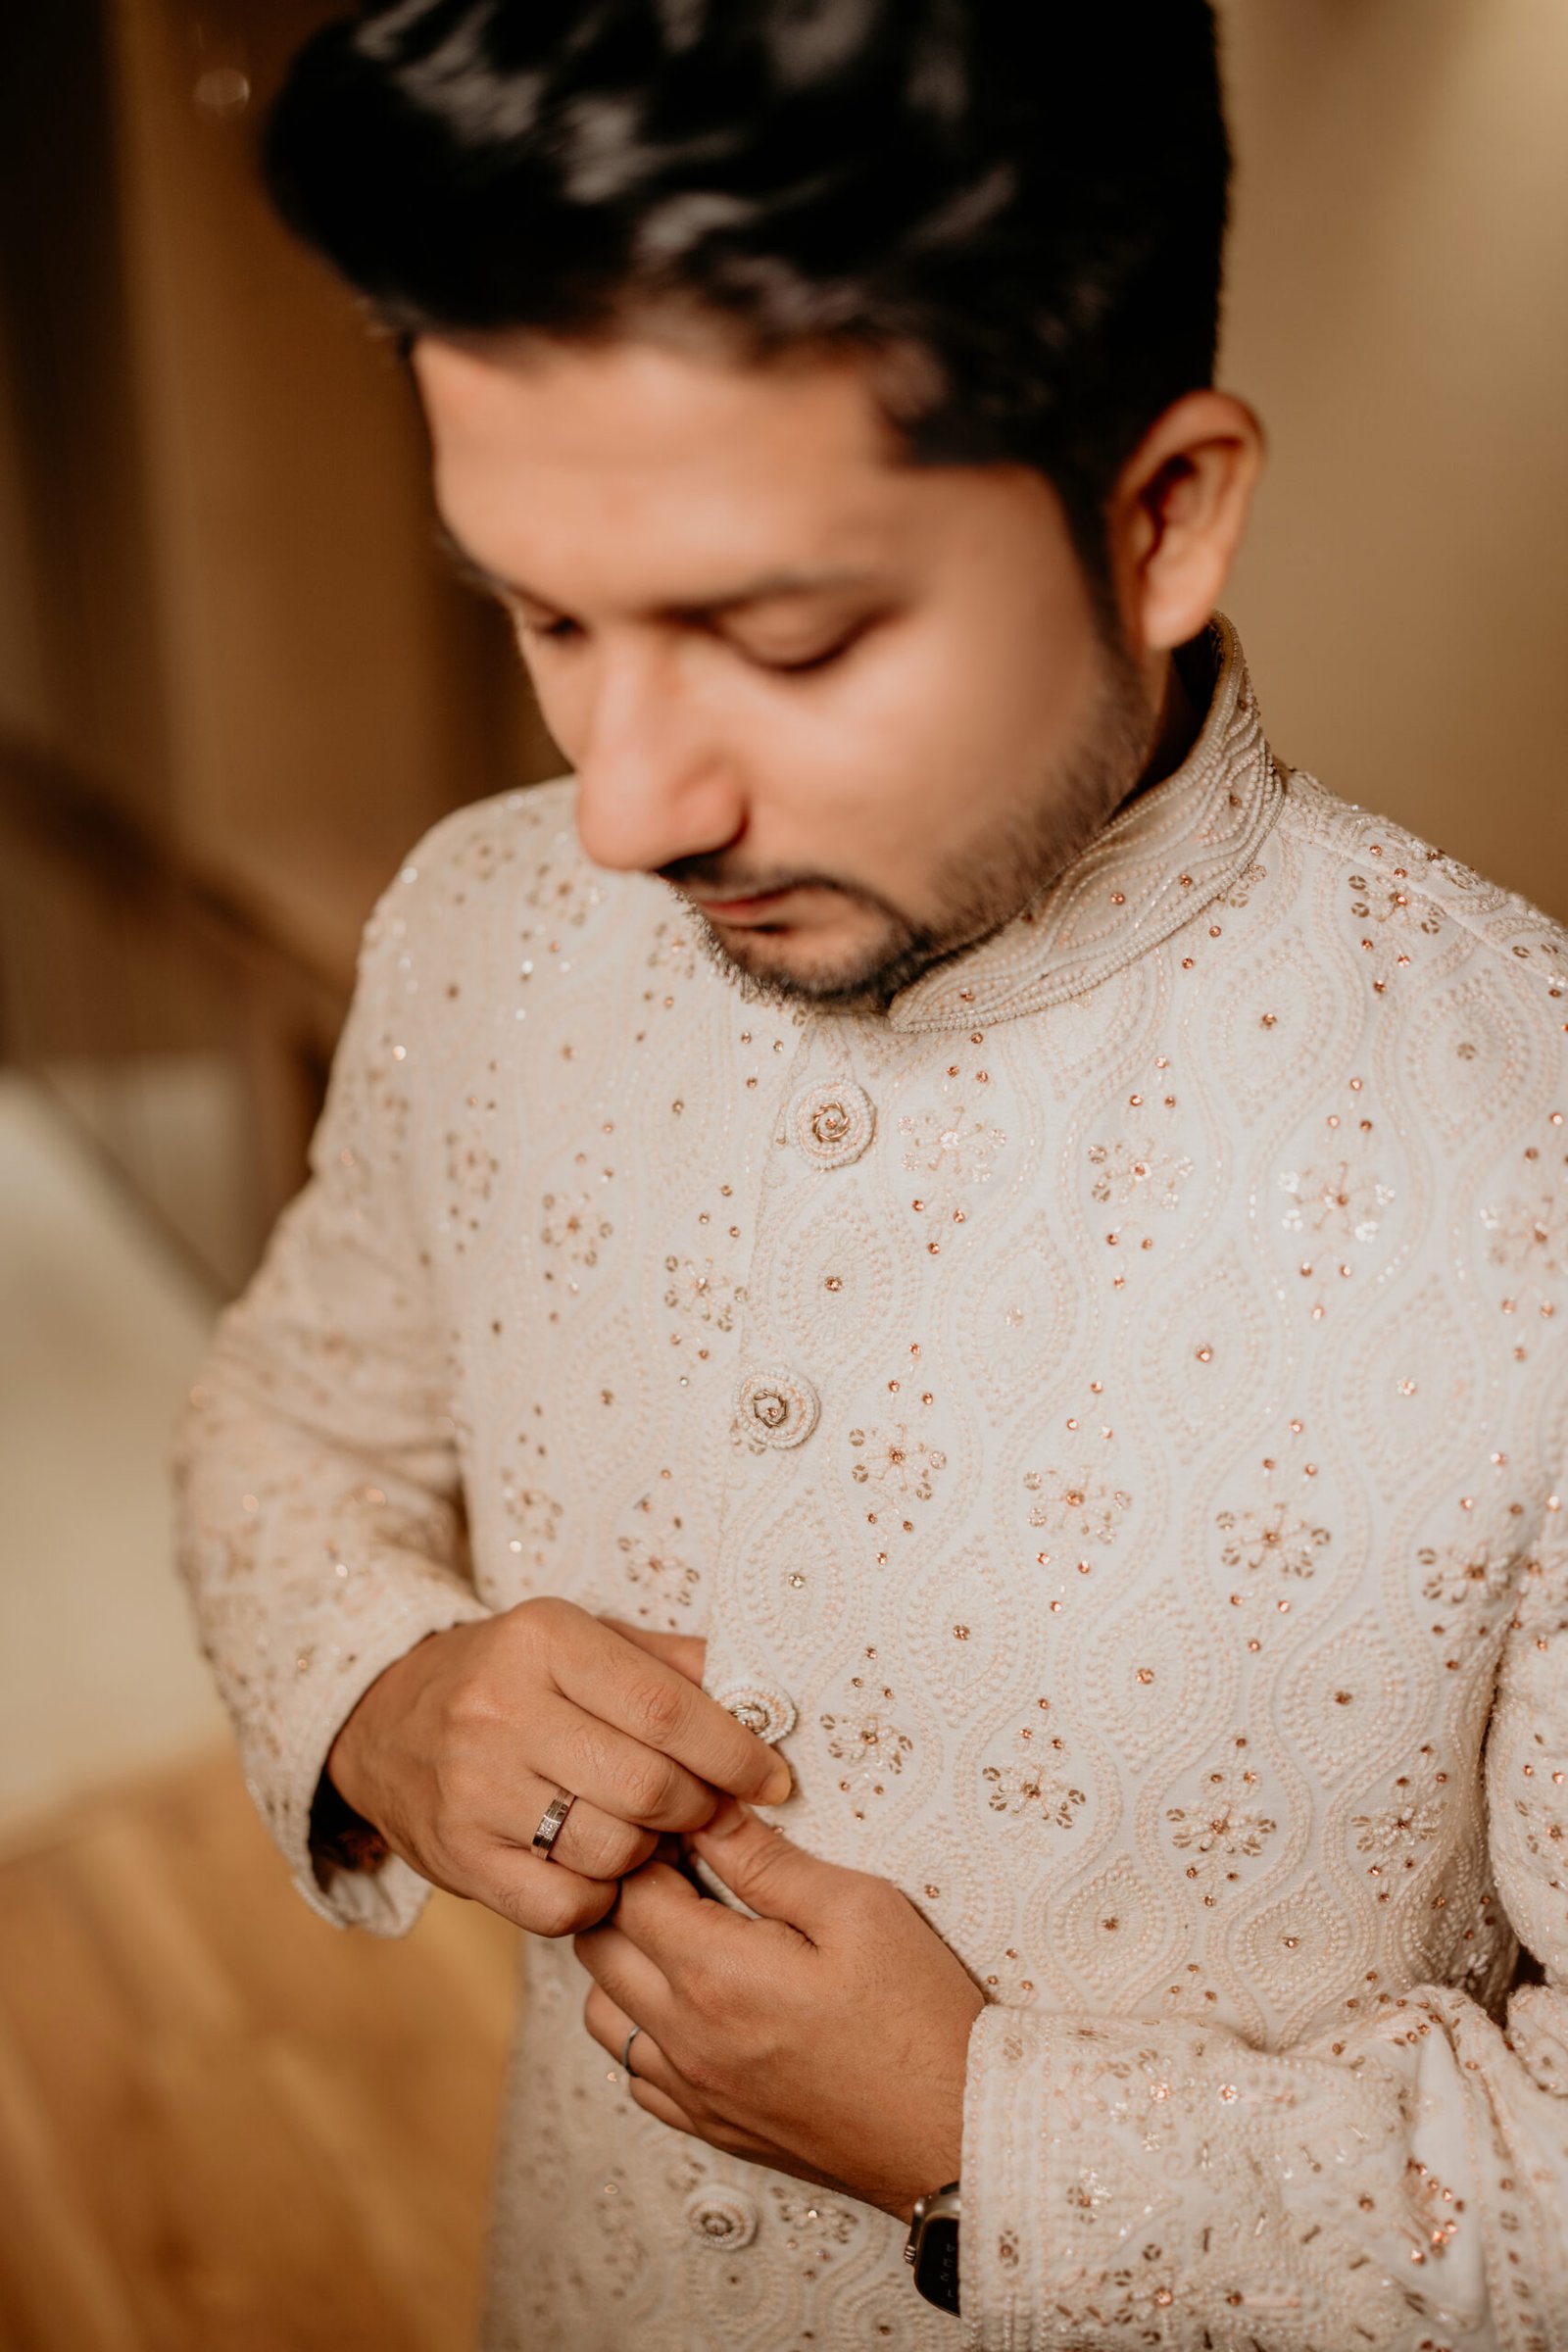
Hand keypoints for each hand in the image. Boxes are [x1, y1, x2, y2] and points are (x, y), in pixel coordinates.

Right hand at [325, 1603, 790, 1935]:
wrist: (384, 1721)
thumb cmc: (510, 1678)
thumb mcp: (580, 1640)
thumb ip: (668, 1664)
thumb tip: (762, 1701)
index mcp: (544, 1640)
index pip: (666, 1707)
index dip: (734, 1752)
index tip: (771, 1778)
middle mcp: (501, 1710)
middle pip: (647, 1787)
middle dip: (699, 1809)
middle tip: (710, 1811)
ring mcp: (474, 1788)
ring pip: (612, 1850)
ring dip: (650, 1854)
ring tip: (646, 1832)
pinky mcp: (458, 1857)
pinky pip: (564, 1904)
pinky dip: (599, 1897)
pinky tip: (596, 1866)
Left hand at [576, 1800, 984, 2219]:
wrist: (959, 2131)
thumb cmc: (920, 2018)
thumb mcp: (859, 1909)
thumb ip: (769, 1860)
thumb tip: (707, 1812)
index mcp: (717, 1975)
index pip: (627, 1891)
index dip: (645, 1845)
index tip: (681, 1825)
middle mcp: (687, 2038)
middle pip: (598, 1947)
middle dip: (622, 1895)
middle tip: (678, 1869)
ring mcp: (695, 2090)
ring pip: (603, 2014)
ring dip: (624, 1964)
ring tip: (685, 1934)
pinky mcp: (713, 2126)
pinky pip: (637, 2074)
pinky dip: (645, 2030)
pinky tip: (697, 2004)